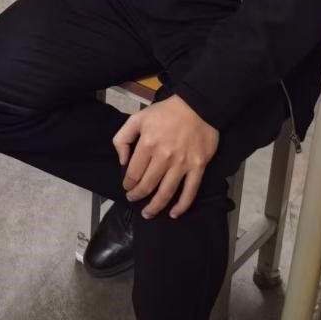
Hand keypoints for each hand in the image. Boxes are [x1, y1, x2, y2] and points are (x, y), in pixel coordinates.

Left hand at [113, 95, 219, 218]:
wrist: (198, 106)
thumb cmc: (165, 112)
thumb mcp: (138, 118)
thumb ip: (123, 138)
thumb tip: (122, 162)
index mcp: (148, 144)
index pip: (134, 173)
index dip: (128, 184)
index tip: (127, 188)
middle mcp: (164, 157)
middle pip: (148, 185)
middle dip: (138, 196)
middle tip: (133, 200)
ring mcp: (182, 164)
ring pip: (167, 192)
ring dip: (155, 206)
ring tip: (148, 213)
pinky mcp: (198, 167)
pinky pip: (190, 191)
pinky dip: (182, 205)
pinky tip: (174, 213)